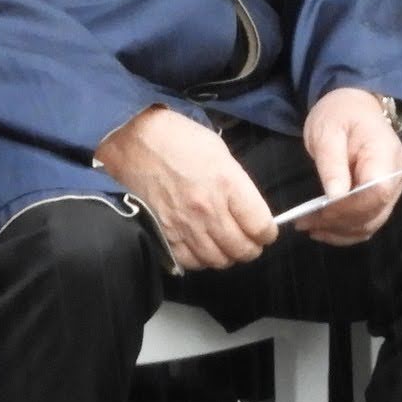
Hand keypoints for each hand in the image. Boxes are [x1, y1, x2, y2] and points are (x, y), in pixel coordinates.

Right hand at [95, 104, 275, 271]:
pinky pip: (190, 262)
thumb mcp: (220, 153)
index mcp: (227, 184)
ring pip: (217, 260)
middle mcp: (208, 210)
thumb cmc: (179, 139)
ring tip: (225, 245)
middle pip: (241, 249)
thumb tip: (249, 210)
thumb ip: (237, 186)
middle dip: (251, 248)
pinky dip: (200, 260)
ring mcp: (184, 225)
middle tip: (249, 242)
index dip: (268, 233)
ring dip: (226, 256)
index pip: (260, 226)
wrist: (134, 140)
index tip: (266, 231)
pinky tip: (201, 247)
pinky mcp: (163, 235)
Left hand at [298, 87, 401, 245]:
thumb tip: (335, 197)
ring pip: (372, 223)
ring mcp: (393, 188)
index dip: (350, 208)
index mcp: (385, 153)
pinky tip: (324, 229)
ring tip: (309, 227)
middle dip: (339, 223)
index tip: (319, 212)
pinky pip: (368, 222)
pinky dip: (346, 231)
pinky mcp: (383, 197)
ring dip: (341, 231)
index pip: (377, 192)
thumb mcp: (327, 131)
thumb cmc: (340, 114)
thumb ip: (332, 163)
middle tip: (304, 222)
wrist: (354, 107)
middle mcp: (396, 175)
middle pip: (375, 212)